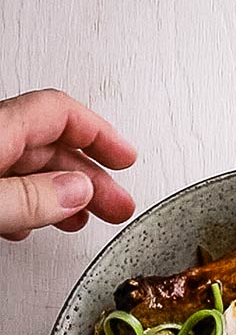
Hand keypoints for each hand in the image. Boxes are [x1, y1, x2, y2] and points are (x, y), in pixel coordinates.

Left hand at [0, 88, 135, 241]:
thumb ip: (33, 196)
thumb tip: (77, 191)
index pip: (59, 113)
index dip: (100, 134)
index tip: (125, 159)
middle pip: (49, 144)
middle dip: (91, 174)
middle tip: (118, 202)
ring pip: (29, 168)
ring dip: (65, 193)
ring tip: (88, 217)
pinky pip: (6, 185)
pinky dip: (32, 202)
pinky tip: (38, 221)